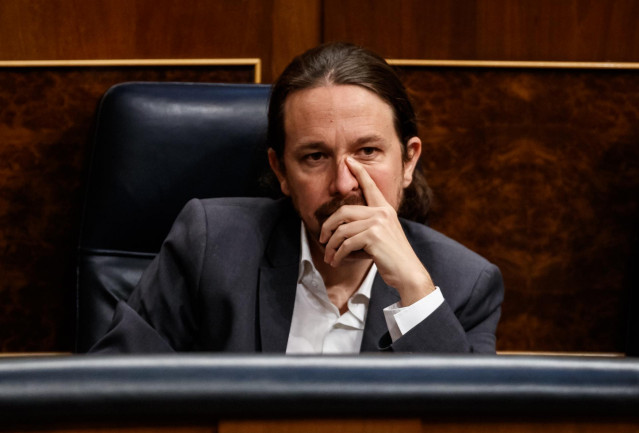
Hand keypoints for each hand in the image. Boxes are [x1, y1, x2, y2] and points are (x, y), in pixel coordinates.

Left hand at [319, 157, 435, 305]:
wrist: (408, 273)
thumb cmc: (392, 257)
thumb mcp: (382, 235)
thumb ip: (369, 224)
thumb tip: (342, 225)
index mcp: (385, 209)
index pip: (370, 186)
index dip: (358, 172)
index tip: (348, 160)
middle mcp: (382, 212)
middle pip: (343, 212)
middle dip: (327, 226)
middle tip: (322, 239)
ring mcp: (378, 223)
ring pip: (342, 231)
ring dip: (331, 247)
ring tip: (329, 257)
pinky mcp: (373, 236)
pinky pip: (346, 244)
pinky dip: (338, 255)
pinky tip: (336, 261)